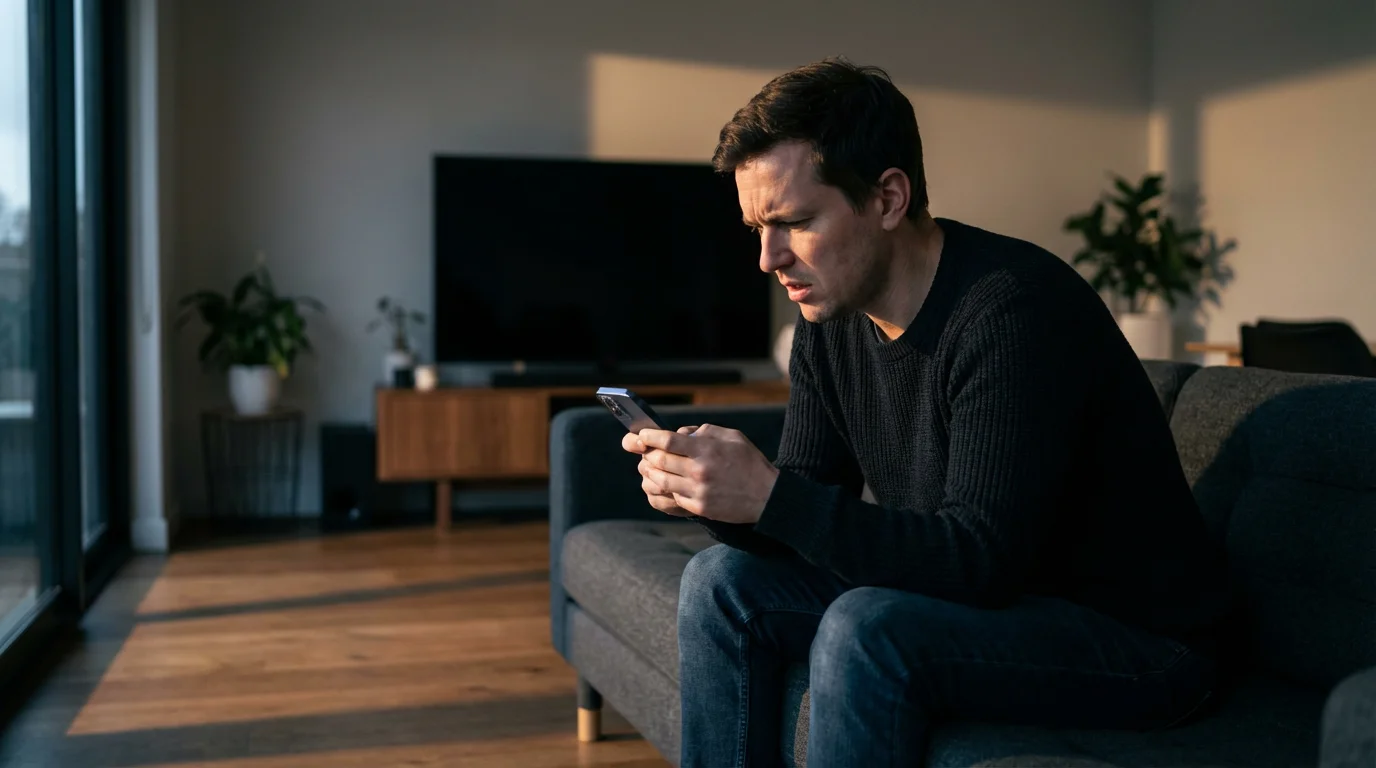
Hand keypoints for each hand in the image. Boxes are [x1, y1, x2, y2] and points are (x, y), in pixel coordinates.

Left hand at [635, 424, 779, 524]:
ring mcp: (698, 491)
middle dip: (646, 454)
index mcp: (706, 450)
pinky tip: (664, 483)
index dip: (649, 436)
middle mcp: (699, 471)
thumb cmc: (749, 461)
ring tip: (649, 467)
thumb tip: (679, 434)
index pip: (667, 440)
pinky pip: (671, 497)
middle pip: (658, 461)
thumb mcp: (731, 436)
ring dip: (650, 472)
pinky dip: (664, 489)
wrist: (767, 496)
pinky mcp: (699, 507)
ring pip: (660, 481)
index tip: (641, 434)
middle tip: (643, 451)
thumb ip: (703, 432)